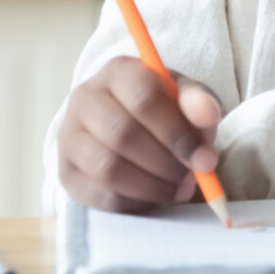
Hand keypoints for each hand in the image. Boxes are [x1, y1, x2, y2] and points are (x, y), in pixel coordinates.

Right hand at [56, 56, 222, 213]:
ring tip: (178, 188)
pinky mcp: (66, 173)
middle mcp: (85, 99)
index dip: (178, 133)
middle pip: (122, 134)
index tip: (205, 159)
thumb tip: (208, 114)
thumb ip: (200, 102)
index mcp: (118, 71)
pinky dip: (136, 202)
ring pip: (108, 168)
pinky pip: (100, 196)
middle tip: (191, 178)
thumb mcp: (188, 98)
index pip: (144, 98)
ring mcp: (69, 137)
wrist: (134, 128)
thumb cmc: (166, 109)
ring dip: (151, 186)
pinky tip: (156, 196)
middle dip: (165, 163)